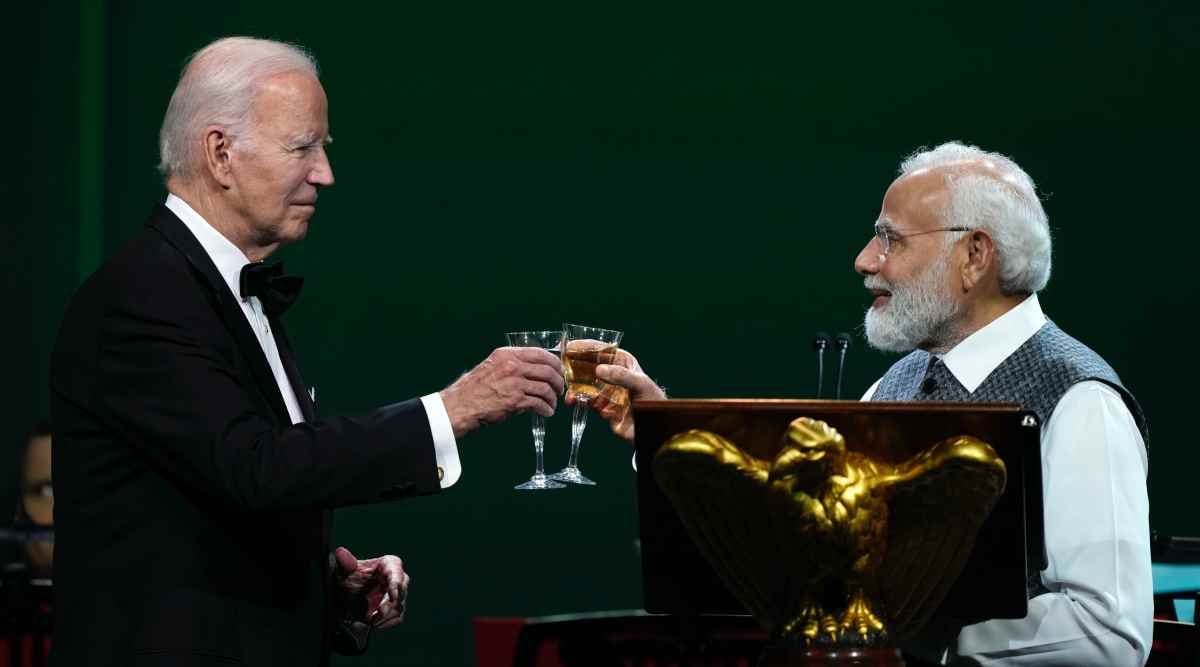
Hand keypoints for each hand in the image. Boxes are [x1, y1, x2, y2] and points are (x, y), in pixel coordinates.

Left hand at [333, 546, 408, 629]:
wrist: (344, 596)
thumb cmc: (348, 578)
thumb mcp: (345, 570)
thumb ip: (345, 562)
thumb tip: (341, 552)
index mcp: (388, 564)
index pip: (396, 571)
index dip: (396, 583)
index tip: (392, 594)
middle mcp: (396, 579)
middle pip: (401, 591)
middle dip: (390, 604)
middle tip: (378, 613)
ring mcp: (396, 595)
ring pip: (399, 606)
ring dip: (386, 616)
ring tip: (371, 621)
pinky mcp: (394, 609)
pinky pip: (397, 617)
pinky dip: (387, 623)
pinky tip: (375, 624)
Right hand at [440, 347, 564, 438]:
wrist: (460, 406)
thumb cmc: (474, 389)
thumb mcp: (492, 366)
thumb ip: (512, 364)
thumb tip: (534, 369)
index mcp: (507, 354)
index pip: (540, 353)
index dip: (554, 363)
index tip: (559, 371)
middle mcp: (512, 365)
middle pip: (547, 370)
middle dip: (558, 381)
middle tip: (559, 389)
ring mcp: (514, 383)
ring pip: (546, 387)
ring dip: (553, 397)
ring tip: (552, 403)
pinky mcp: (515, 400)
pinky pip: (539, 403)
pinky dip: (546, 409)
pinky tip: (546, 412)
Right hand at [566, 348, 664, 442]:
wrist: (654, 428)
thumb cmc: (652, 400)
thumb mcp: (639, 383)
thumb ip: (620, 376)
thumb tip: (598, 370)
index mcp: (621, 361)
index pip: (599, 349)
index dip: (582, 346)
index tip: (567, 346)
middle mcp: (610, 373)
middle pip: (586, 365)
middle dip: (572, 366)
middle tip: (558, 367)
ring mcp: (604, 389)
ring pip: (582, 383)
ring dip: (572, 385)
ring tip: (566, 390)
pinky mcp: (600, 405)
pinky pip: (584, 399)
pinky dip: (576, 399)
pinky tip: (572, 401)